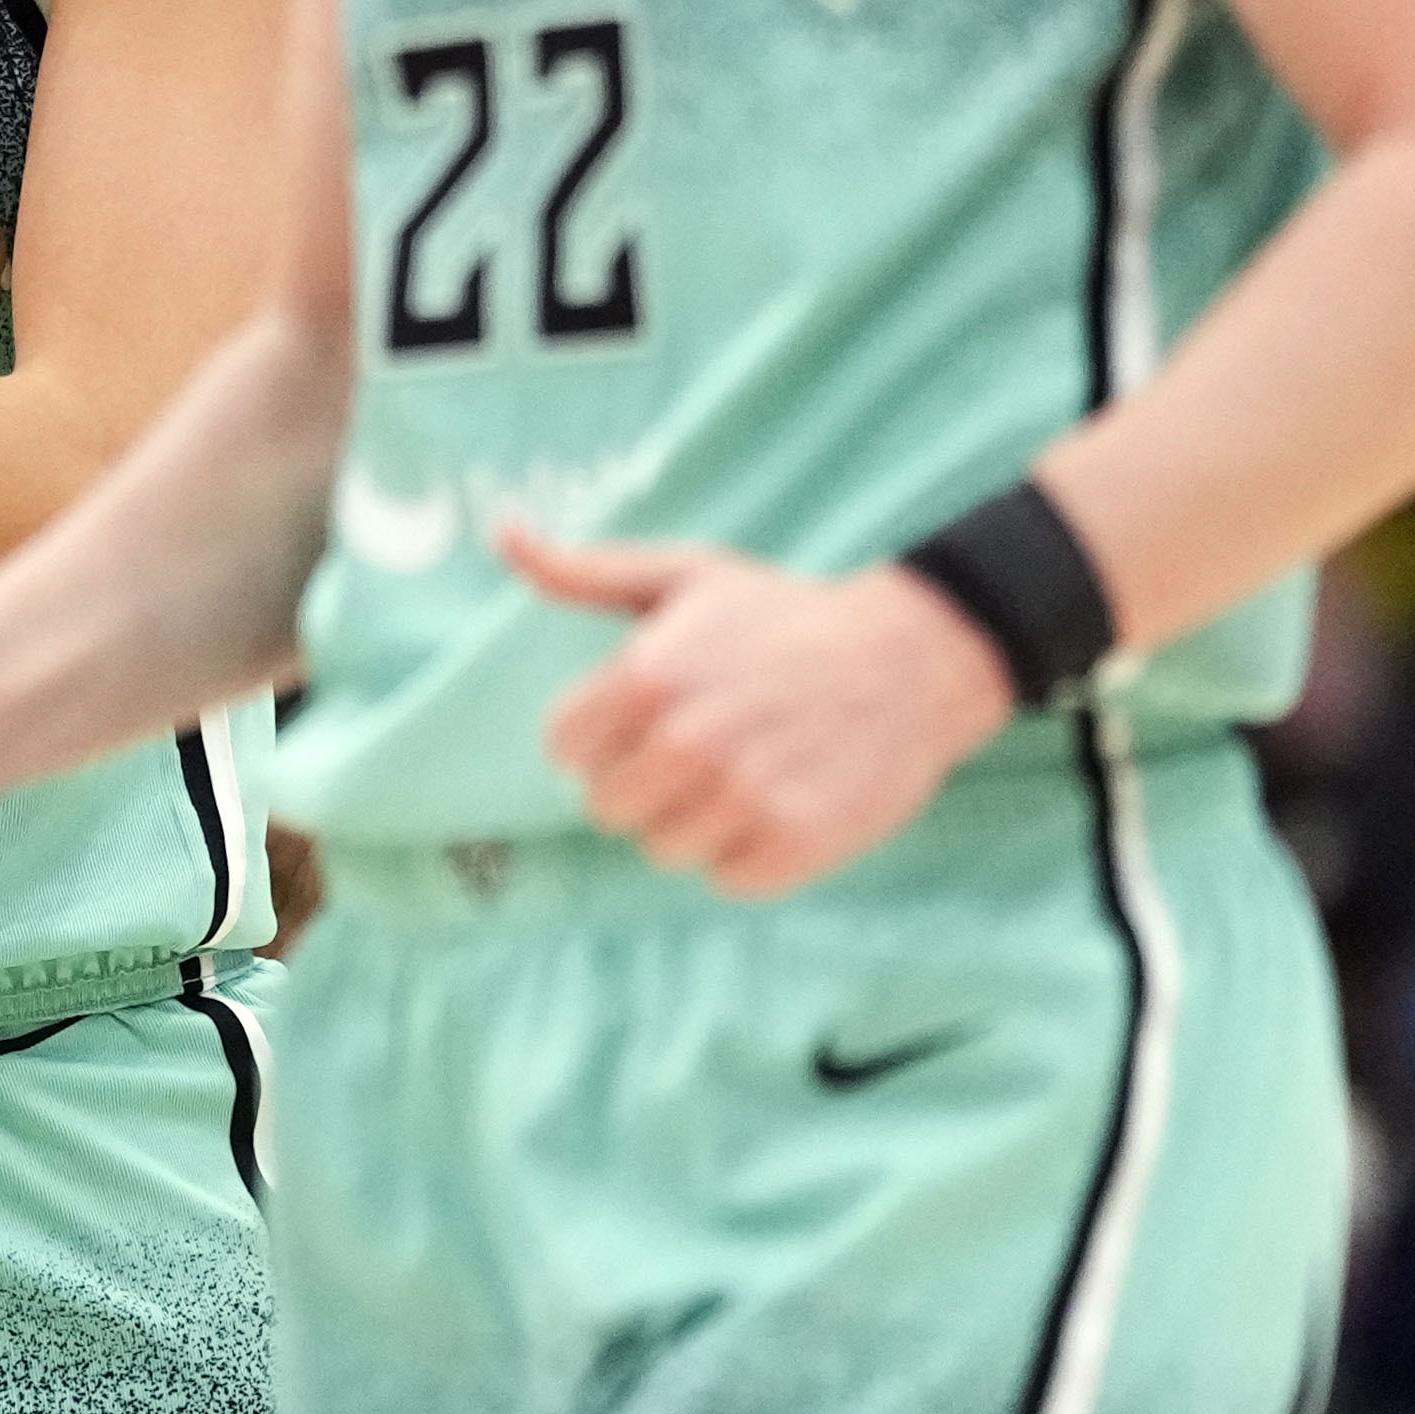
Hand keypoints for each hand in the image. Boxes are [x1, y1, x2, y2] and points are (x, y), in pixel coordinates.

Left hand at [501, 527, 1013, 899]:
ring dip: (695, 819)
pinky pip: (728, 878)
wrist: (911, 657)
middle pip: (608, 809)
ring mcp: (743, 798)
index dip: (601, 736)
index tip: (644, 718)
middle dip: (643, 781)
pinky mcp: (795, 844)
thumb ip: (584, 573)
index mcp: (646, 677)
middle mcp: (689, 742)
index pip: (565, 750)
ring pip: (664, 848)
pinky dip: (747, 852)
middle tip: (699, 747)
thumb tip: (503, 535)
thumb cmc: (785, 616)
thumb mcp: (683, 576)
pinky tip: (777, 802)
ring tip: (743, 771)